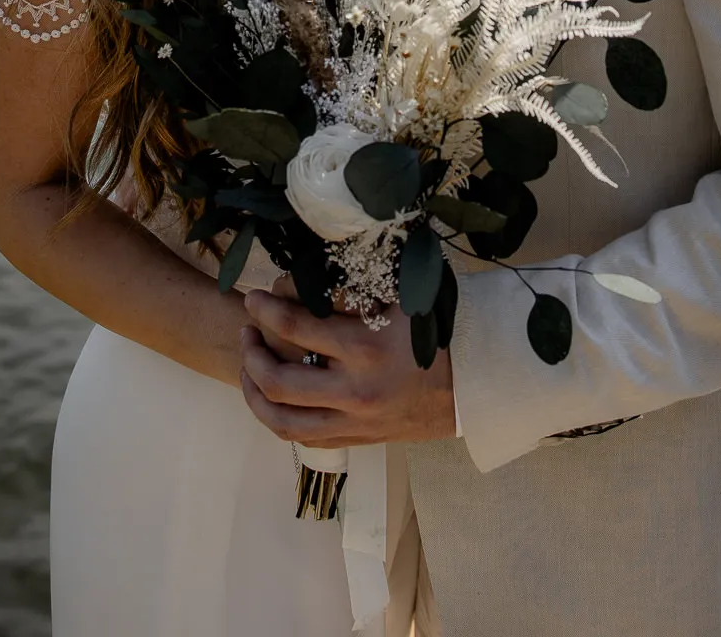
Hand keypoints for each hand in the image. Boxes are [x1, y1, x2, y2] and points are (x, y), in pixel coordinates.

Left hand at [240, 282, 455, 447]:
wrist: (473, 383)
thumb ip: (348, 291)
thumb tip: (299, 280)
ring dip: (255, 394)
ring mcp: (354, 422)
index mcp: (363, 348)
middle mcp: (353, 391)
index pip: (294, 327)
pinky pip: (304, 439)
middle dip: (251, 354)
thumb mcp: (396, 299)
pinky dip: (280, 420)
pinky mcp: (359, 439)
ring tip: (249, 368)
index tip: (253, 297)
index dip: (266, 309)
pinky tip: (273, 400)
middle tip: (247, 332)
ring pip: (283, 421)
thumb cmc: (435, 331)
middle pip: (277, 382)